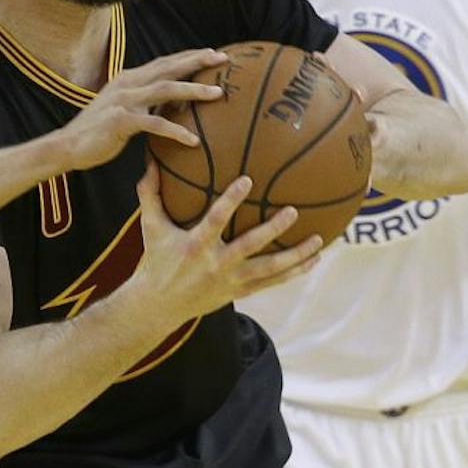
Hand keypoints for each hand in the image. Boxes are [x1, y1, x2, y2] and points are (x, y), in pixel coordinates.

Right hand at [56, 49, 228, 170]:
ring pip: (166, 90)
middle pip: (168, 68)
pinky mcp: (120, 120)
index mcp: (128, 79)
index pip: (164, 62)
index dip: (189, 57)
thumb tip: (171, 104)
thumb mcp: (122, 109)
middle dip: (197, 62)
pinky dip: (176, 131)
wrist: (67, 146)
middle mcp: (127, 83)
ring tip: (218, 94)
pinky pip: (154, 124)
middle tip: (223, 58)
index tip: (214, 54)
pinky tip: (193, 140)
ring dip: (194, 91)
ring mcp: (123, 100)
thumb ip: (144, 102)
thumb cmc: (97, 132)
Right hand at [136, 164, 322, 319]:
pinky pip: (272, 281)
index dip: (232, 199)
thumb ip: (150, 194)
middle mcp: (216, 263)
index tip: (248, 179)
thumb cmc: (155, 260)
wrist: (159, 304)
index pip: (216, 218)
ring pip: (269, 268)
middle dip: (273, 229)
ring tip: (318, 241)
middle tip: (293, 211)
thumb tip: (150, 162)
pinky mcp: (240, 291)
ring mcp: (231, 279)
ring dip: (296, 255)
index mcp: (196, 244)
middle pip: (251, 245)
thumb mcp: (150, 227)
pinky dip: (294, 272)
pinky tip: (313, 260)